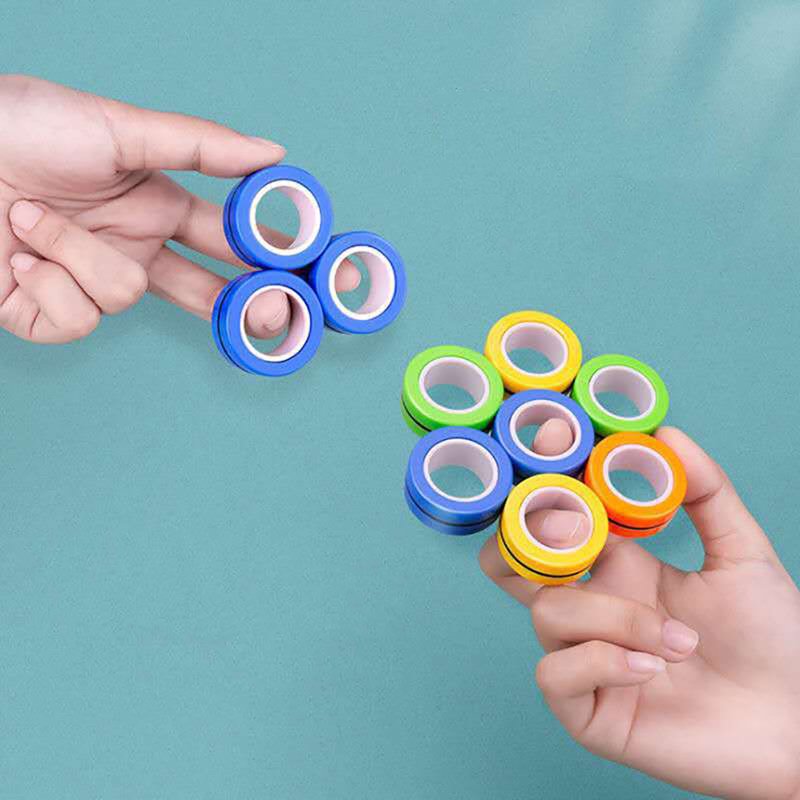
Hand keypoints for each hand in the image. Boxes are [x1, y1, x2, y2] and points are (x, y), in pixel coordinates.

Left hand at [0, 74, 357, 342]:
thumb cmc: (18, 126)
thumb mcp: (118, 128)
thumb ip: (202, 145)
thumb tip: (275, 154)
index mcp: (155, 207)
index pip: (228, 241)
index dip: (273, 259)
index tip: (317, 274)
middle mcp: (131, 248)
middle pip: (202, 292)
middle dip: (236, 304)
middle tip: (268, 315)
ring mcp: (92, 284)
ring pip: (124, 298)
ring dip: (76, 254)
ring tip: (31, 217)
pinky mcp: (48, 316)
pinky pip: (76, 321)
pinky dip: (44, 281)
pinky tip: (17, 255)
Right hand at [480, 427, 799, 799]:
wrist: (799, 724)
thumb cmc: (773, 641)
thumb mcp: (741, 555)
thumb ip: (706, 491)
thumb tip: (666, 434)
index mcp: (616, 565)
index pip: (553, 516)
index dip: (541, 477)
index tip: (558, 439)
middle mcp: (591, 606)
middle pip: (510, 562)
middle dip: (521, 535)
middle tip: (574, 531)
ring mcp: (584, 657)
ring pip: (547, 613)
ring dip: (614, 619)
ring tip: (678, 641)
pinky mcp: (586, 710)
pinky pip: (555, 674)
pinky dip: (602, 663)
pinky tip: (651, 671)